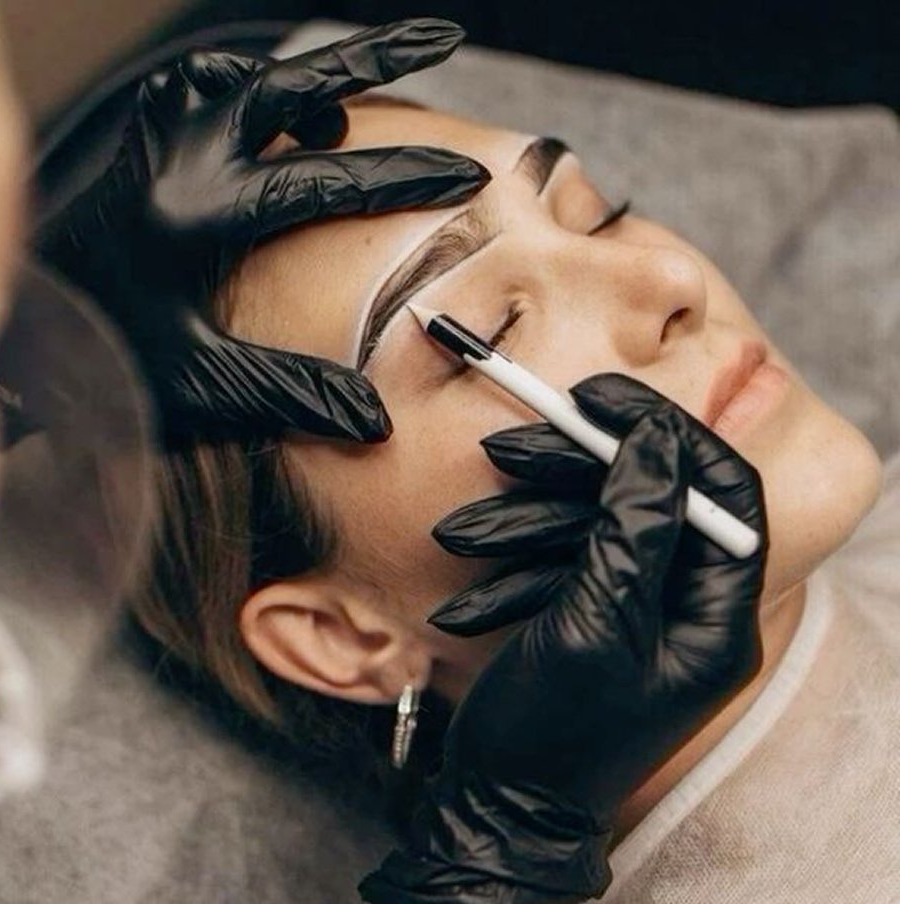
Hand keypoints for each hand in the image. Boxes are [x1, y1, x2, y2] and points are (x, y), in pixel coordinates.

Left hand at [35, 20, 489, 444]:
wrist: (16, 342)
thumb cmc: (100, 365)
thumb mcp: (199, 387)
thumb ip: (289, 394)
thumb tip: (375, 420)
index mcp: (196, 216)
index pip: (324, 180)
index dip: (403, 176)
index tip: (466, 174)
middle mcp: (173, 160)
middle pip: (290, 81)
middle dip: (376, 55)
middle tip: (442, 35)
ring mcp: (150, 141)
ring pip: (242, 74)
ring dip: (303, 76)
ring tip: (346, 109)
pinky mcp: (137, 144)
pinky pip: (197, 86)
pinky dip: (243, 88)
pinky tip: (267, 119)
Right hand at [360, 375, 768, 902]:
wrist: (501, 800)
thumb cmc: (557, 731)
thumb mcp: (599, 622)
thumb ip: (635, 526)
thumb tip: (657, 438)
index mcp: (716, 612)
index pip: (724, 490)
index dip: (668, 432)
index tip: (603, 397)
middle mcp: (687, 600)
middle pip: (652, 494)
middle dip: (580, 465)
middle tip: (517, 438)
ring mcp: (638, 601)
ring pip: (598, 516)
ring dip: (533, 507)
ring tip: (474, 510)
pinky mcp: (593, 603)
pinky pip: (567, 547)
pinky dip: (522, 542)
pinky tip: (474, 546)